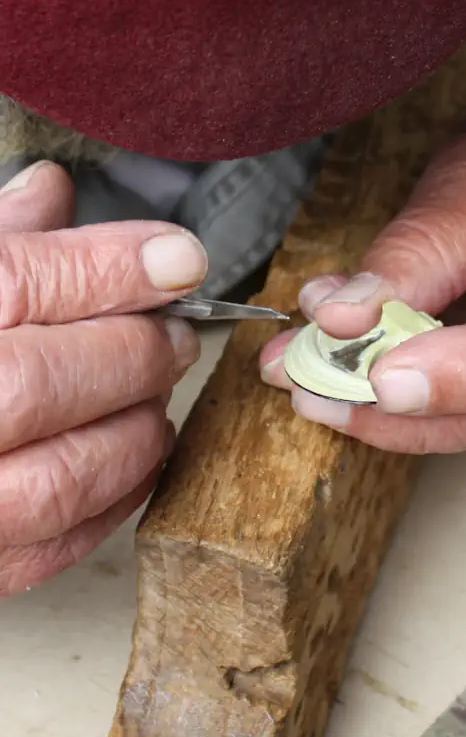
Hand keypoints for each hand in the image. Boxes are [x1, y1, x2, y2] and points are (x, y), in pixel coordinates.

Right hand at [0, 162, 208, 595]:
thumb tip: (53, 191)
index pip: (16, 286)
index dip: (112, 267)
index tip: (179, 258)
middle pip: (36, 382)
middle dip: (130, 353)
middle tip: (173, 335)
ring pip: (55, 477)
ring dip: (132, 429)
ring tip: (153, 396)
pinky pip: (52, 545)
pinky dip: (113, 497)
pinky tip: (129, 455)